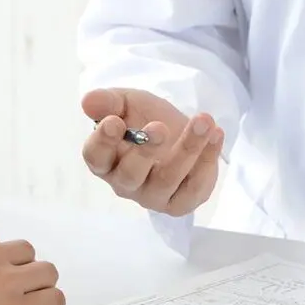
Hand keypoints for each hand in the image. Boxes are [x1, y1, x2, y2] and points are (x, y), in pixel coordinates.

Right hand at [81, 87, 223, 216]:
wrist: (177, 131)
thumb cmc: (143, 118)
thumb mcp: (126, 103)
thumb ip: (109, 102)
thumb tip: (88, 101)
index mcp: (105, 160)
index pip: (96, 157)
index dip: (103, 142)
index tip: (114, 122)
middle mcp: (125, 184)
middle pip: (130, 175)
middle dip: (145, 151)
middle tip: (159, 126)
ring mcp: (153, 197)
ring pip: (167, 180)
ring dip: (187, 149)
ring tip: (203, 121)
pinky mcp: (181, 202)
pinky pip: (195, 187)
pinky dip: (208, 159)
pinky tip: (216, 134)